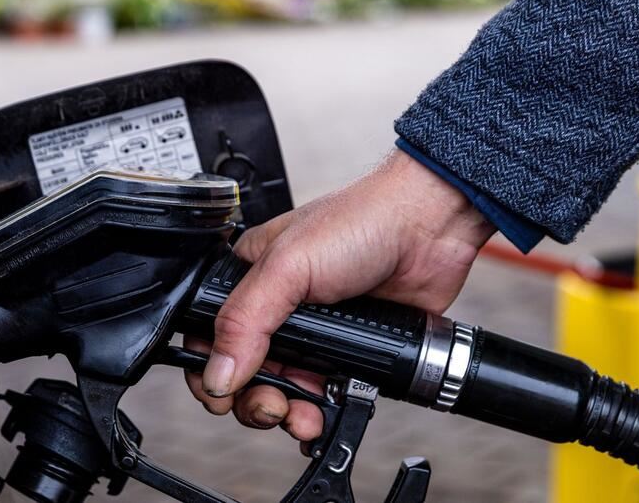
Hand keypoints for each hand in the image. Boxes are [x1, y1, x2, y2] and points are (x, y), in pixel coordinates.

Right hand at [183, 149, 494, 440]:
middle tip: (270, 406)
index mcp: (251, 279)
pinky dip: (319, 413)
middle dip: (251, 399)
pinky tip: (322, 416)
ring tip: (300, 416)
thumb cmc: (361, 221)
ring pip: (283, 391)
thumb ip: (246, 321)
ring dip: (285, 413)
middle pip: (244, 373)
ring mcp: (314, 333)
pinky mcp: (348, 352)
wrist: (429, 231)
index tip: (222, 394)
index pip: (209, 333)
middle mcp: (278, 309)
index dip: (209, 370)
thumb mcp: (288, 266)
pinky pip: (322, 396)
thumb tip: (218, 372)